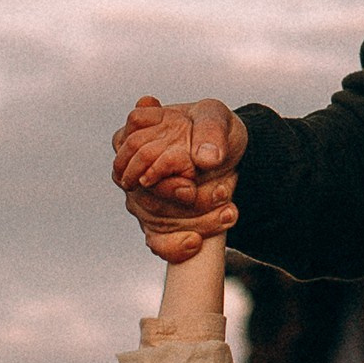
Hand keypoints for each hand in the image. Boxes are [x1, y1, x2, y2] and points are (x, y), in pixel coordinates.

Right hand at [113, 97, 247, 262]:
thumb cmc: (211, 129)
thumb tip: (207, 158)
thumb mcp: (215, 117)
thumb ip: (209, 130)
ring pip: (158, 220)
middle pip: (148, 196)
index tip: (190, 186)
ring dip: (197, 221)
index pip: (134, 159)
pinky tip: (195, 243)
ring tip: (229, 212)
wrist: (224, 150)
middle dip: (187, 202)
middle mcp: (134, 172)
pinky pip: (157, 242)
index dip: (159, 175)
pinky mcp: (155, 223)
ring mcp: (142, 200)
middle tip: (224, 193)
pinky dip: (174, 246)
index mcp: (138, 138)